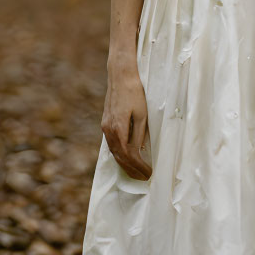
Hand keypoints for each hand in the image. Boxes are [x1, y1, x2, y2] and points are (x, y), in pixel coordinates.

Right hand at [102, 62, 152, 179]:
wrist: (120, 76)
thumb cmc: (134, 92)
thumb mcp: (142, 113)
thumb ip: (139, 134)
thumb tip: (139, 151)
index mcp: (118, 128)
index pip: (128, 155)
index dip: (138, 166)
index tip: (149, 173)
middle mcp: (109, 130)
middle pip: (119, 157)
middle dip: (132, 170)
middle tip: (144, 178)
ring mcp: (105, 126)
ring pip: (114, 152)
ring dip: (125, 164)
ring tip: (136, 173)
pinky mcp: (106, 123)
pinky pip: (112, 144)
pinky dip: (120, 155)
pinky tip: (126, 159)